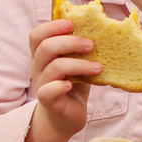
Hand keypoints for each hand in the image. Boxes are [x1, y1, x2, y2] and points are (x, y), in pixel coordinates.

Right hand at [24, 19, 97, 141]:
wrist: (66, 117)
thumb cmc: (73, 85)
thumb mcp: (77, 63)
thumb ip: (82, 49)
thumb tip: (104, 29)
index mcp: (43, 55)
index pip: (37, 35)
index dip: (51, 26)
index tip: (72, 23)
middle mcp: (38, 67)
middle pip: (45, 47)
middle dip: (70, 42)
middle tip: (91, 44)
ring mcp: (41, 84)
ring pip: (54, 67)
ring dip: (79, 64)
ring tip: (98, 67)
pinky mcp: (48, 101)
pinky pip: (48, 91)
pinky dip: (61, 86)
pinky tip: (73, 85)